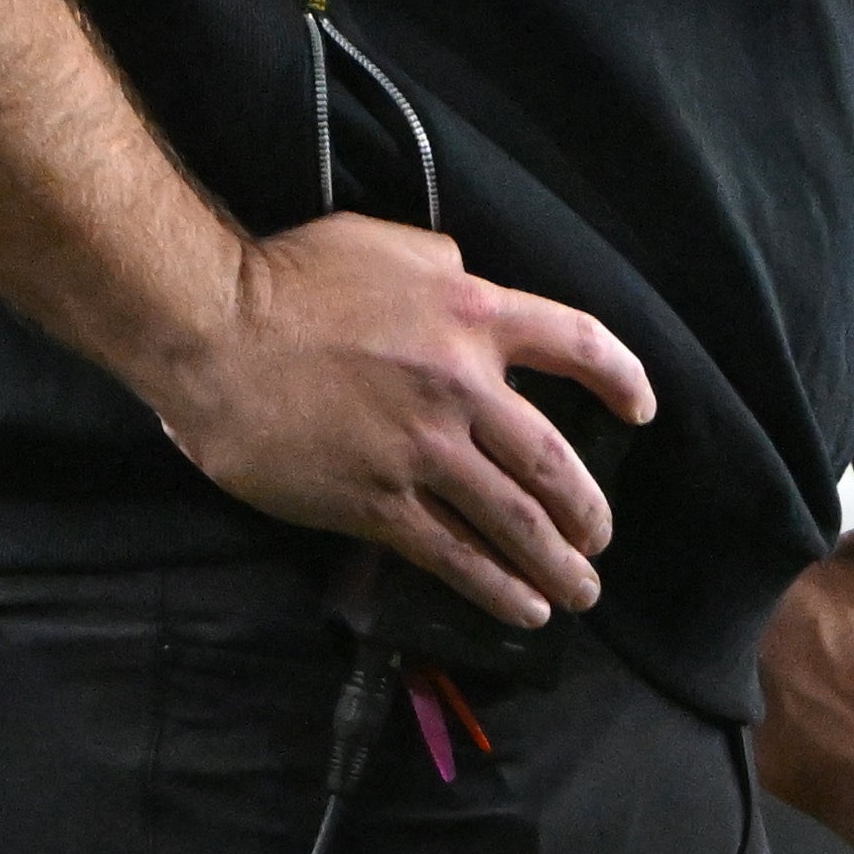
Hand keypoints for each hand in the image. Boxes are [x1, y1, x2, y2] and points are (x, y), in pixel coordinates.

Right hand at [137, 210, 656, 630]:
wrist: (212, 330)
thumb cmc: (289, 277)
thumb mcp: (385, 245)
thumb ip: (443, 269)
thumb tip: (470, 281)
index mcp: (471, 312)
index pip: (578, 346)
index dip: (622, 379)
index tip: (640, 411)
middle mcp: (461, 385)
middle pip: (554, 460)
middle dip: (588, 509)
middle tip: (599, 537)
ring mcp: (421, 450)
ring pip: (515, 519)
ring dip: (557, 563)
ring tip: (579, 589)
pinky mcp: (377, 502)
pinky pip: (453, 556)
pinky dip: (496, 587)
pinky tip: (522, 608)